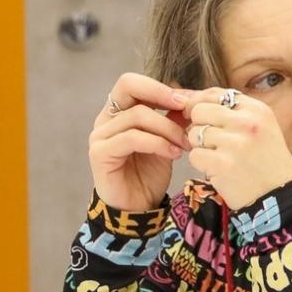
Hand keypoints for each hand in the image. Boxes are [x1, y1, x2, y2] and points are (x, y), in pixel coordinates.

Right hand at [90, 73, 192, 212]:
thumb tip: (190, 97)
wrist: (138, 209)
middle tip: (186, 109)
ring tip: (185, 143)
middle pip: (127, 85)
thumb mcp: (167, 142)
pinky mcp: (100, 153)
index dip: (160, 87)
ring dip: (168, 128)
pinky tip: (174, 154)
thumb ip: (173, 119)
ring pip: (137, 115)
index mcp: (119, 111)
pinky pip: (132, 138)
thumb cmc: (149, 175)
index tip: (188, 100)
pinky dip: (158, 143)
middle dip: (161, 94)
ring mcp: (101, 135)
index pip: (132, 82)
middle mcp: (106, 119)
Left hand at [184, 89, 291, 210]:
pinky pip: (194, 155)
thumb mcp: (260, 128)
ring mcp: (234, 143)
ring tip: (220, 157)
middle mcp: (246, 122)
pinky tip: (219, 170)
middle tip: (212, 142)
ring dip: (201, 147)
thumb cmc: (266, 162)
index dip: (200, 103)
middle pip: (199, 110)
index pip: (216, 93)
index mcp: (257, 110)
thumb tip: (185, 97)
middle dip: (199, 126)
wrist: (278, 197)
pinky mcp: (222, 164)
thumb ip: (229, 111)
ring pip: (194, 134)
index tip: (199, 116)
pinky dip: (202, 165)